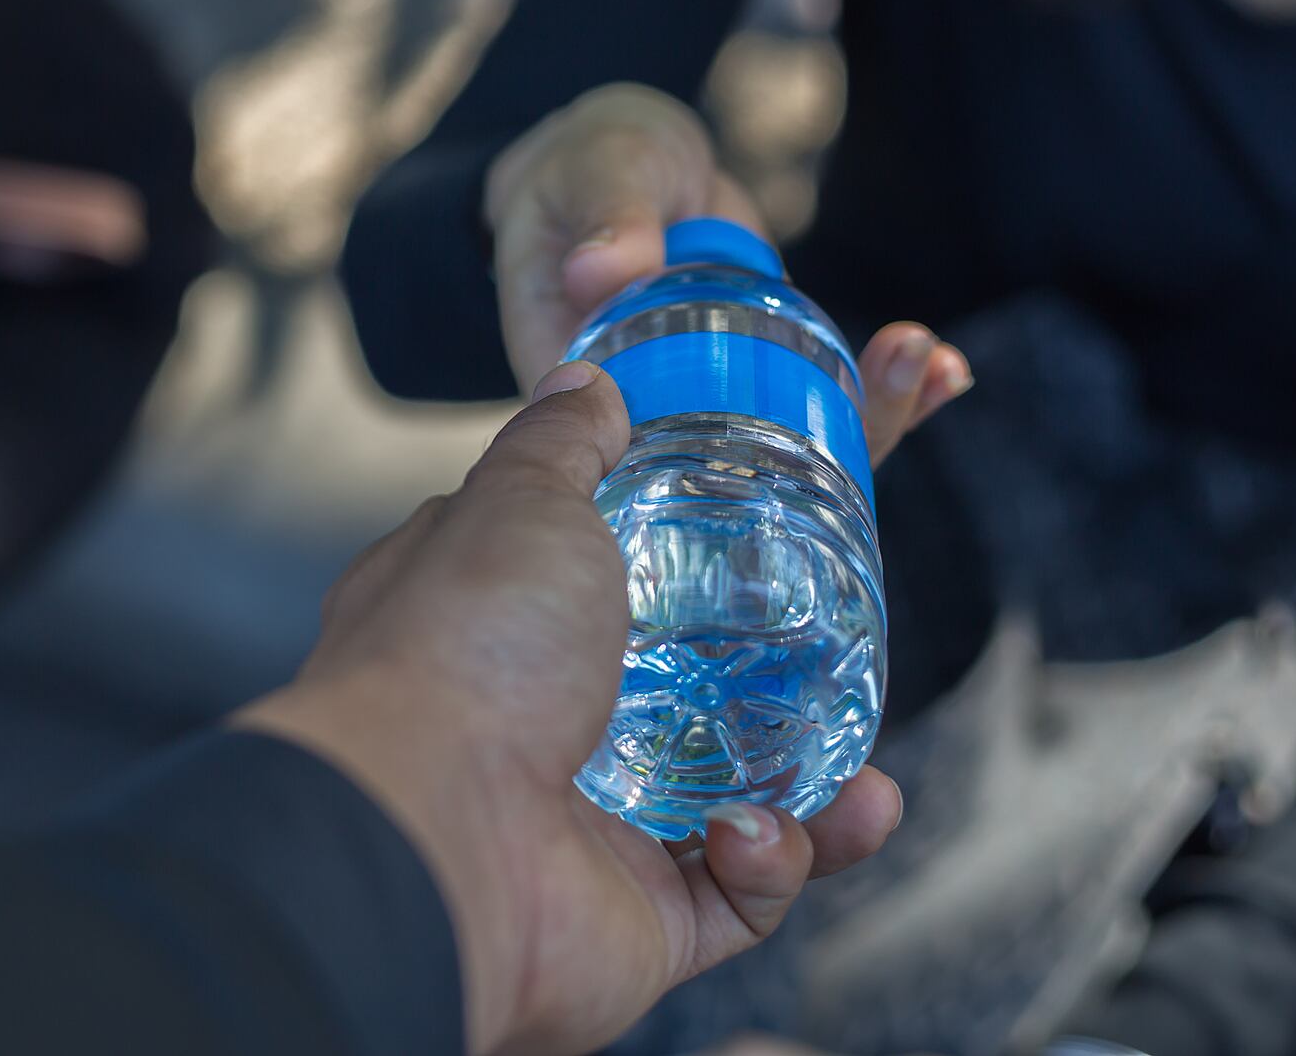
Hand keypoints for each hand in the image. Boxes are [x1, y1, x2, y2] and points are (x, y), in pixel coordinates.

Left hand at [240, 366, 906, 1055]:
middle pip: (700, 693)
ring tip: (868, 783)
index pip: (631, 581)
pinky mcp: (633, 914)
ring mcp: (591, 822)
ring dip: (817, 793)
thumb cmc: (462, 649)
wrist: (427, 832)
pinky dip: (773, 863)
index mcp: (510, 622)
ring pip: (738, 802)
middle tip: (856, 658)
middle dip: (790, 686)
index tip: (808, 536)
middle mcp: (546, 722)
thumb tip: (588, 381)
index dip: (720, 560)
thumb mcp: (521, 501)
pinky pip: (737, 894)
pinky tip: (768, 832)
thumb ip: (563, 444)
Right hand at [483, 83, 969, 459]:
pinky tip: (947, 370)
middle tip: (897, 383)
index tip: (786, 448)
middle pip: (733, 469)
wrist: (618, 161)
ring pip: (788, 442)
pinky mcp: (756, 371)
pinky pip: (815, 396)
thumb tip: (600, 271)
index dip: (712, 468)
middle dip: (829, 448)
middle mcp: (644, 413)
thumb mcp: (591, 175)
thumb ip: (605, 215)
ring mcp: (708, 397)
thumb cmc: (583, 169)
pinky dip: (878, 385)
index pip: (636, 453)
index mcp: (580, 388)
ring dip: (872, 413)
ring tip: (935, 365)